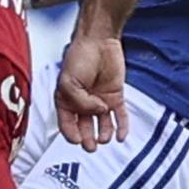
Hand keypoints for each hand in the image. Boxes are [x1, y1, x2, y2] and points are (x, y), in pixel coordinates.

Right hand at [55, 34, 128, 152]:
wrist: (99, 41)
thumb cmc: (79, 56)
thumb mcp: (69, 82)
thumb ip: (80, 101)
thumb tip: (99, 111)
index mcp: (66, 99)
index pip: (67, 123)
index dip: (70, 134)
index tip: (76, 140)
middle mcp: (83, 102)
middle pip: (84, 127)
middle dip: (87, 139)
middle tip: (91, 147)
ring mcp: (100, 100)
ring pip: (102, 124)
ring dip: (104, 134)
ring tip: (105, 139)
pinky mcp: (115, 95)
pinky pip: (120, 115)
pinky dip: (122, 126)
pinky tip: (121, 136)